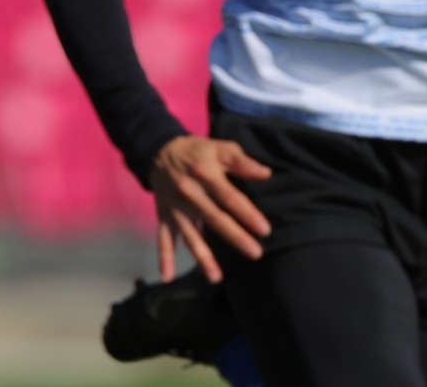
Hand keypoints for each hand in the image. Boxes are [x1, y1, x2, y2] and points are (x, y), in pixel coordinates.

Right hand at [149, 134, 272, 282]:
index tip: (264, 230)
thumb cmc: (199, 151)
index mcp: (206, 175)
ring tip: (216, 277)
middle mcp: (190, 194)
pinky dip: (164, 258)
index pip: (230, 198)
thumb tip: (266, 174)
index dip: (248, 214)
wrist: (160, 151)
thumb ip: (243, 162)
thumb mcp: (221, 148)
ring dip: (202, 257)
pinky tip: (168, 277)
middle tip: (255, 253)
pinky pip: (163, 239)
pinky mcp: (164, 216)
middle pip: (215, 219)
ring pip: (190, 236)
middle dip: (235, 237)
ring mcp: (175, 208)